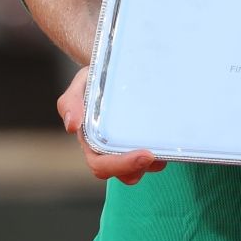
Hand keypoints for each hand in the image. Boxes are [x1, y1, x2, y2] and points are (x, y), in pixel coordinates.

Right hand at [57, 65, 165, 184]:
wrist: (115, 67)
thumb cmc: (96, 78)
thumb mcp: (81, 84)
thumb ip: (70, 103)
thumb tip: (72, 126)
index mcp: (91, 140)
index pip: (100, 165)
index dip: (121, 166)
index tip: (145, 155)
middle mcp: (108, 148)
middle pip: (121, 173)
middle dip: (138, 169)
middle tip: (156, 156)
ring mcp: (126, 146)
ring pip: (138, 169)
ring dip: (152, 166)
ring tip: (166, 151)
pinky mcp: (143, 139)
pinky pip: (152, 156)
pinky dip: (162, 154)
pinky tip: (170, 142)